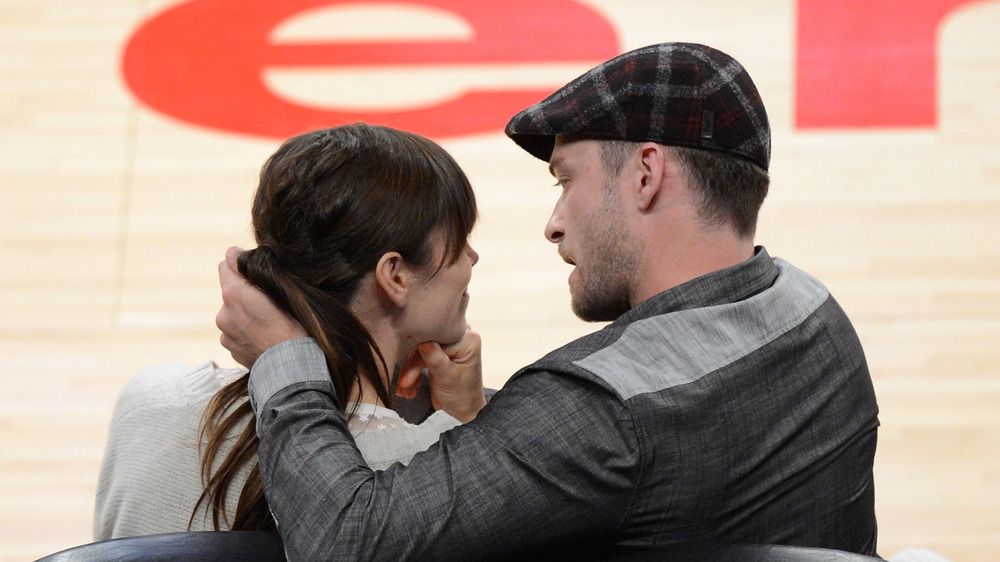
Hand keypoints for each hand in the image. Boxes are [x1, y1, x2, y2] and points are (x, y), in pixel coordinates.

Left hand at [216, 246, 307, 366]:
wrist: (293, 369)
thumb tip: (231, 252)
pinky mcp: (231, 351)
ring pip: (234, 315)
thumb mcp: (280, 292)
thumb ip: (249, 272)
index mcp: (234, 294)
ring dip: (247, 316)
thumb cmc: (295, 327)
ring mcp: (225, 335)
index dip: (240, 266)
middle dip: (246, 295)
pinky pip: (237, 334)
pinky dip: (247, 333)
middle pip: (231, 293)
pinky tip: (266, 339)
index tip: (256, 272)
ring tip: (271, 325)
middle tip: (271, 304)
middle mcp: (223, 314)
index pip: (225, 266)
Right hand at [397, 327, 485, 422]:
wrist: (464, 409)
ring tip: (405, 390)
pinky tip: (409, 388)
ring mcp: (447, 343)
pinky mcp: (439, 351)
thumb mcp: (448, 378)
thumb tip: (422, 341)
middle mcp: (458, 335)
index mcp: (467, 338)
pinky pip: (419, 355)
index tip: (407, 375)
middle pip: (425, 342)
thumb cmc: (462, 395)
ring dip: (409, 371)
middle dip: (412, 365)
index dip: (418, 353)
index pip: (435, 337)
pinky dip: (413, 371)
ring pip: (419, 350)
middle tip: (404, 384)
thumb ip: (435, 359)